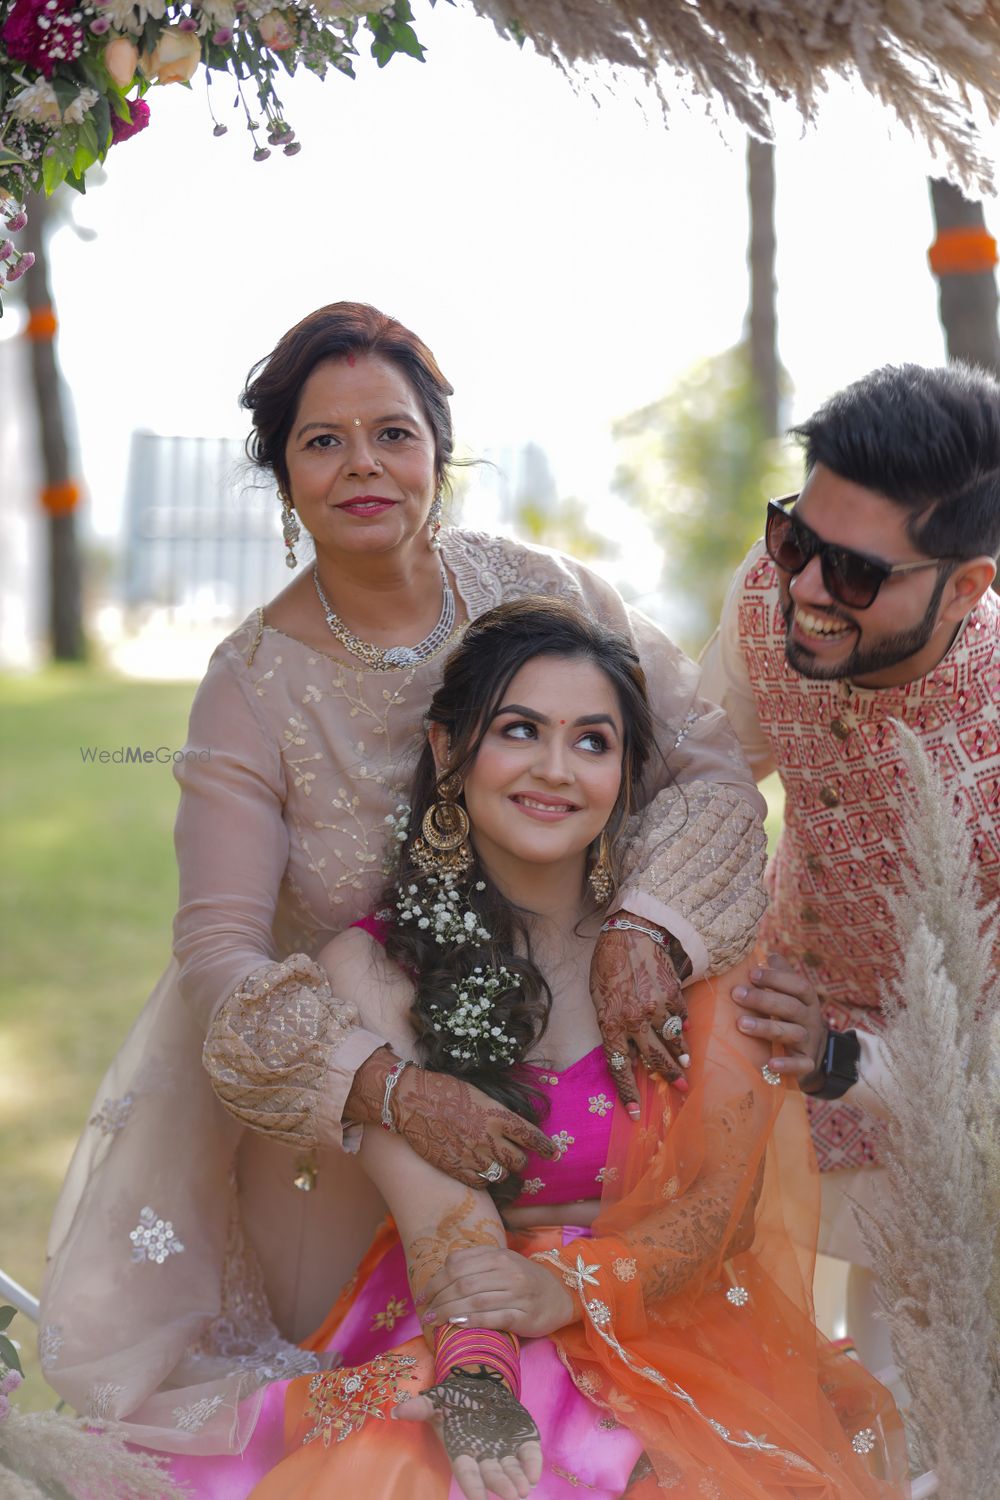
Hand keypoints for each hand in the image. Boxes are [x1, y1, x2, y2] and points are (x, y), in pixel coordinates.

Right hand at [346, 1051, 555, 1187]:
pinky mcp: (457, 1169)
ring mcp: (473, 1156)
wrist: (411, 1101)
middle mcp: (489, 1138)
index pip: (531, 1136)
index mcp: (497, 1116)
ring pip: (501, 1175)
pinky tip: (476, 1168)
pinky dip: (482, 1178)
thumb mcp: (479, 1095)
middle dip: (520, 1160)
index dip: (545, 1146)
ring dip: (501, 1170)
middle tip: (514, 1156)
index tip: (552, 1152)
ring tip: (493, 1162)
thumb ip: (497, 1113)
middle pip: (519, 1161)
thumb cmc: (444, 1091)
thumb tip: (511, 1126)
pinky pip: (481, 1182)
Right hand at [394, 1368, 541, 1499]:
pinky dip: (532, 1464)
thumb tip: (398, 1411)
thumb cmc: (456, 1400)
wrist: (480, 1386)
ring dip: (517, 1480)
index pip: (467, 1474)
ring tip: (523, 1490)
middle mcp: (485, 1456)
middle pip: (492, 1475)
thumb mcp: (436, 1401)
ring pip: (511, 1470)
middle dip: (501, 1486)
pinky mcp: (522, 1440)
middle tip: (511, 1496)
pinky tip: (535, 1474)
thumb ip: (421, 1407)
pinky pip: (529, 1454)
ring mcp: (505, 1449)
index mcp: (463, 1451)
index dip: (473, 1487)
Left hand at [419, 1246, 574, 1336]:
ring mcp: (517, 1293)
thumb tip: (442, 1275)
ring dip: (449, 1310)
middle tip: (425, 1311)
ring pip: (474, 1299)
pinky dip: (471, 1320)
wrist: (561, 1295)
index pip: (458, 1264)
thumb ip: (476, 1264)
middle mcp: (507, 1271)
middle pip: (462, 1282)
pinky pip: (493, 1317)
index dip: (436, 1280)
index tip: (423, 1295)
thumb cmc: (524, 1281)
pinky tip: (456, 1324)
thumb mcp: (503, 1263)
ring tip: (433, 1320)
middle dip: (438, 1297)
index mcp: (498, 1255)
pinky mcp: (524, 1315)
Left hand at [590, 917, 689, 1119]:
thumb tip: (631, 1051)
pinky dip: (683, 1028)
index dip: (627, 1093)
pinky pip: (680, 1019)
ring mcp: (656, 1008)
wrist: (630, 932)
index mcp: (611, 1023)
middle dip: (668, 1078)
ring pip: (672, 1042)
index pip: (620, 1067)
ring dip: (680, 1057)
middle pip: (654, 1059)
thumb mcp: (600, 998)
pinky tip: (685, 1034)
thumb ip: (613, 1025)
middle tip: (681, 1090)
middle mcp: (634, 1020)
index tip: (635, 1114)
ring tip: (686, 1068)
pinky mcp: (673, 995)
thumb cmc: (608, 965)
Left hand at [731, 954, 826, 1084]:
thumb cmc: (793, 1015)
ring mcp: (809, 1041)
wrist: (815, 1051)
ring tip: (741, 1024)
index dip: (777, 978)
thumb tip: (769, 954)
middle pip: (791, 1007)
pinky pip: (800, 1065)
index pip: (798, 985)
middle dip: (763, 1000)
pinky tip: (770, 1063)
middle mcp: (810, 1018)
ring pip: (792, 1033)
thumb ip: (781, 975)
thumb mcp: (791, 994)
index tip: (752, 973)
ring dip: (767, 1028)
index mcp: (807, 999)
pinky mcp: (806, 1063)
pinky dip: (787, 1064)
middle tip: (737, 994)